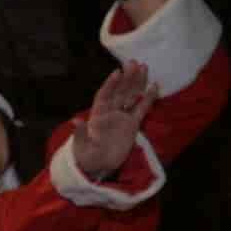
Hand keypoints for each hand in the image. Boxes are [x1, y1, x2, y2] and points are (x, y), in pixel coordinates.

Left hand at [71, 60, 157, 180]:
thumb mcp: (81, 147)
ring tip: (144, 67)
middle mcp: (110, 113)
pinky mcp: (132, 125)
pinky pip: (141, 109)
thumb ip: (80, 133)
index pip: (104, 96)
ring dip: (137, 83)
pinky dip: (148, 98)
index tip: (116, 72)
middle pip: (119, 92)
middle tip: (133, 62)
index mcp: (97, 115)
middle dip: (126, 78)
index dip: (110, 85)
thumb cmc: (86, 157)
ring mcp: (122, 117)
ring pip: (131, 96)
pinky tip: (155, 86)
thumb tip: (75, 120)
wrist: (98, 168)